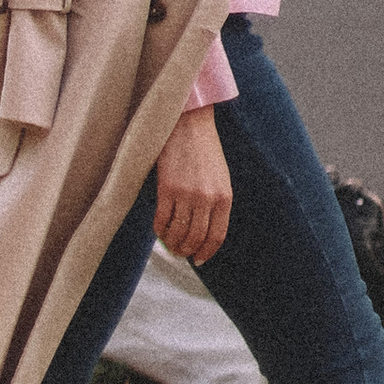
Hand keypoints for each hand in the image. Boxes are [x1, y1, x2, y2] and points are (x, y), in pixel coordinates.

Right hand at [152, 104, 232, 263]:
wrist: (188, 124)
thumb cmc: (204, 150)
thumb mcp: (219, 178)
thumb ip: (215, 203)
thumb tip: (204, 233)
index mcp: (224, 197)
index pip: (216, 236)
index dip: (206, 252)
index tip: (198, 259)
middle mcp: (207, 198)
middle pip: (196, 237)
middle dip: (187, 251)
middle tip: (180, 254)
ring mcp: (186, 194)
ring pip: (178, 231)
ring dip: (172, 243)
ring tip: (169, 245)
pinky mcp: (167, 188)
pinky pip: (162, 219)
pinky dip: (159, 229)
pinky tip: (159, 231)